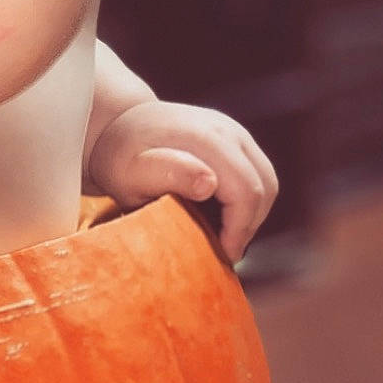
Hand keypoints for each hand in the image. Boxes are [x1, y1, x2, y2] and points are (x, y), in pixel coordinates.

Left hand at [88, 100, 277, 262]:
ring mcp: (234, 131)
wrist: (115, 126)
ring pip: (267, 181)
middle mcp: (228, 130)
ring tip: (224, 238)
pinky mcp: (235, 139)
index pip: (246, 192)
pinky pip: (257, 174)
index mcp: (207, 138)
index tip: (222, 255)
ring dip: (251, 215)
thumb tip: (210, 183)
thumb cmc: (119, 157)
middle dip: (248, 226)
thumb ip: (168, 175)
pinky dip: (248, 201)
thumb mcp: (131, 172)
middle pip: (265, 187)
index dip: (239, 230)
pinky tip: (222, 218)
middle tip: (224, 252)